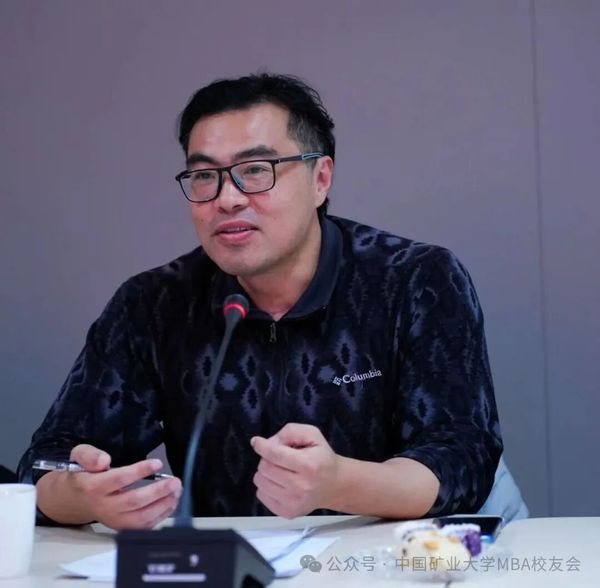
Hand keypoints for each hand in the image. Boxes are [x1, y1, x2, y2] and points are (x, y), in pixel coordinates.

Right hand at [66, 444, 181, 529]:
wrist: (75, 499)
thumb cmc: (84, 475)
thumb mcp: (80, 456)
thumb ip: (89, 455)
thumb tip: (103, 461)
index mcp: (93, 487)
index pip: (119, 479)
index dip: (140, 471)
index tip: (157, 463)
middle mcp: (104, 506)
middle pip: (133, 501)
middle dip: (158, 491)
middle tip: (174, 481)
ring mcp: (114, 520)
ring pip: (141, 518)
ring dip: (163, 504)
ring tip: (176, 490)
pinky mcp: (122, 527)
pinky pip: (144, 526)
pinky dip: (161, 515)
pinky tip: (171, 502)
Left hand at [250, 423, 339, 517]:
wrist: (335, 485)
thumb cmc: (322, 457)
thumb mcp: (313, 434)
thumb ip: (291, 432)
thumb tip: (269, 443)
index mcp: (308, 465)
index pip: (275, 454)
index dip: (262, 446)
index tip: (256, 442)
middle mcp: (301, 486)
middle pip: (265, 468)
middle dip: (267, 458)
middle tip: (277, 457)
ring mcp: (294, 502)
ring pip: (260, 482)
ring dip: (265, 472)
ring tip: (278, 470)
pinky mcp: (288, 513)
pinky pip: (261, 496)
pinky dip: (266, 486)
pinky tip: (278, 482)